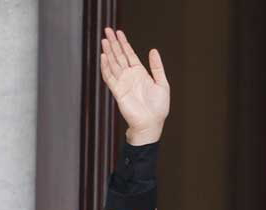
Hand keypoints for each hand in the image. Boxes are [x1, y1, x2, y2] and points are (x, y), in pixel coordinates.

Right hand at [99, 29, 169, 144]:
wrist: (152, 123)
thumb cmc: (159, 107)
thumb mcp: (162, 84)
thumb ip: (157, 67)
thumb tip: (153, 50)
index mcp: (140, 73)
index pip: (129, 55)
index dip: (124, 43)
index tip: (119, 32)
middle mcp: (130, 76)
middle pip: (119, 56)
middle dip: (113, 43)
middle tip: (107, 30)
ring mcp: (123, 83)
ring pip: (113, 63)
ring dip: (108, 51)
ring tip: (104, 39)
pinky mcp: (118, 91)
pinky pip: (110, 77)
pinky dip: (106, 66)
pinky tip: (103, 56)